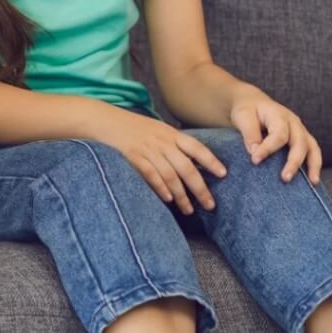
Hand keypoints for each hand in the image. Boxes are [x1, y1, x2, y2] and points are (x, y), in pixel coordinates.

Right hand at [92, 106, 229, 214]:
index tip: (223, 174)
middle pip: (186, 167)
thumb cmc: (136, 130)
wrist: (107, 121)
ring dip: (182, 195)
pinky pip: (150, 175)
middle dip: (200, 188)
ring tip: (189, 210)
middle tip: (210, 205)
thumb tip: (195, 163)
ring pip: (170, 175)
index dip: (211, 160)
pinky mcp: (133, 158)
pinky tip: (169, 200)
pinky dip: (161, 188)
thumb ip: (175, 145)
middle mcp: (162, 142)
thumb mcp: (159, 131)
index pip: (197, 148)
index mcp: (172, 134)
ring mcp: (148, 150)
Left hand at [229, 93, 322, 184]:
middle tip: (285, 178)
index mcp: (279, 115)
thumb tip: (255, 152)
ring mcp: (300, 131)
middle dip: (294, 161)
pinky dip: (314, 166)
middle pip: (300, 142)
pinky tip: (312, 181)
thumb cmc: (248, 111)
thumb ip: (249, 133)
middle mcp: (293, 122)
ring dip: (313, 165)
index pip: (279, 134)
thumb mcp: (244, 116)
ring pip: (312, 147)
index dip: (268, 148)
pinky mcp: (302, 139)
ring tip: (312, 182)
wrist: (254, 104)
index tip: (255, 160)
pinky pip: (313, 152)